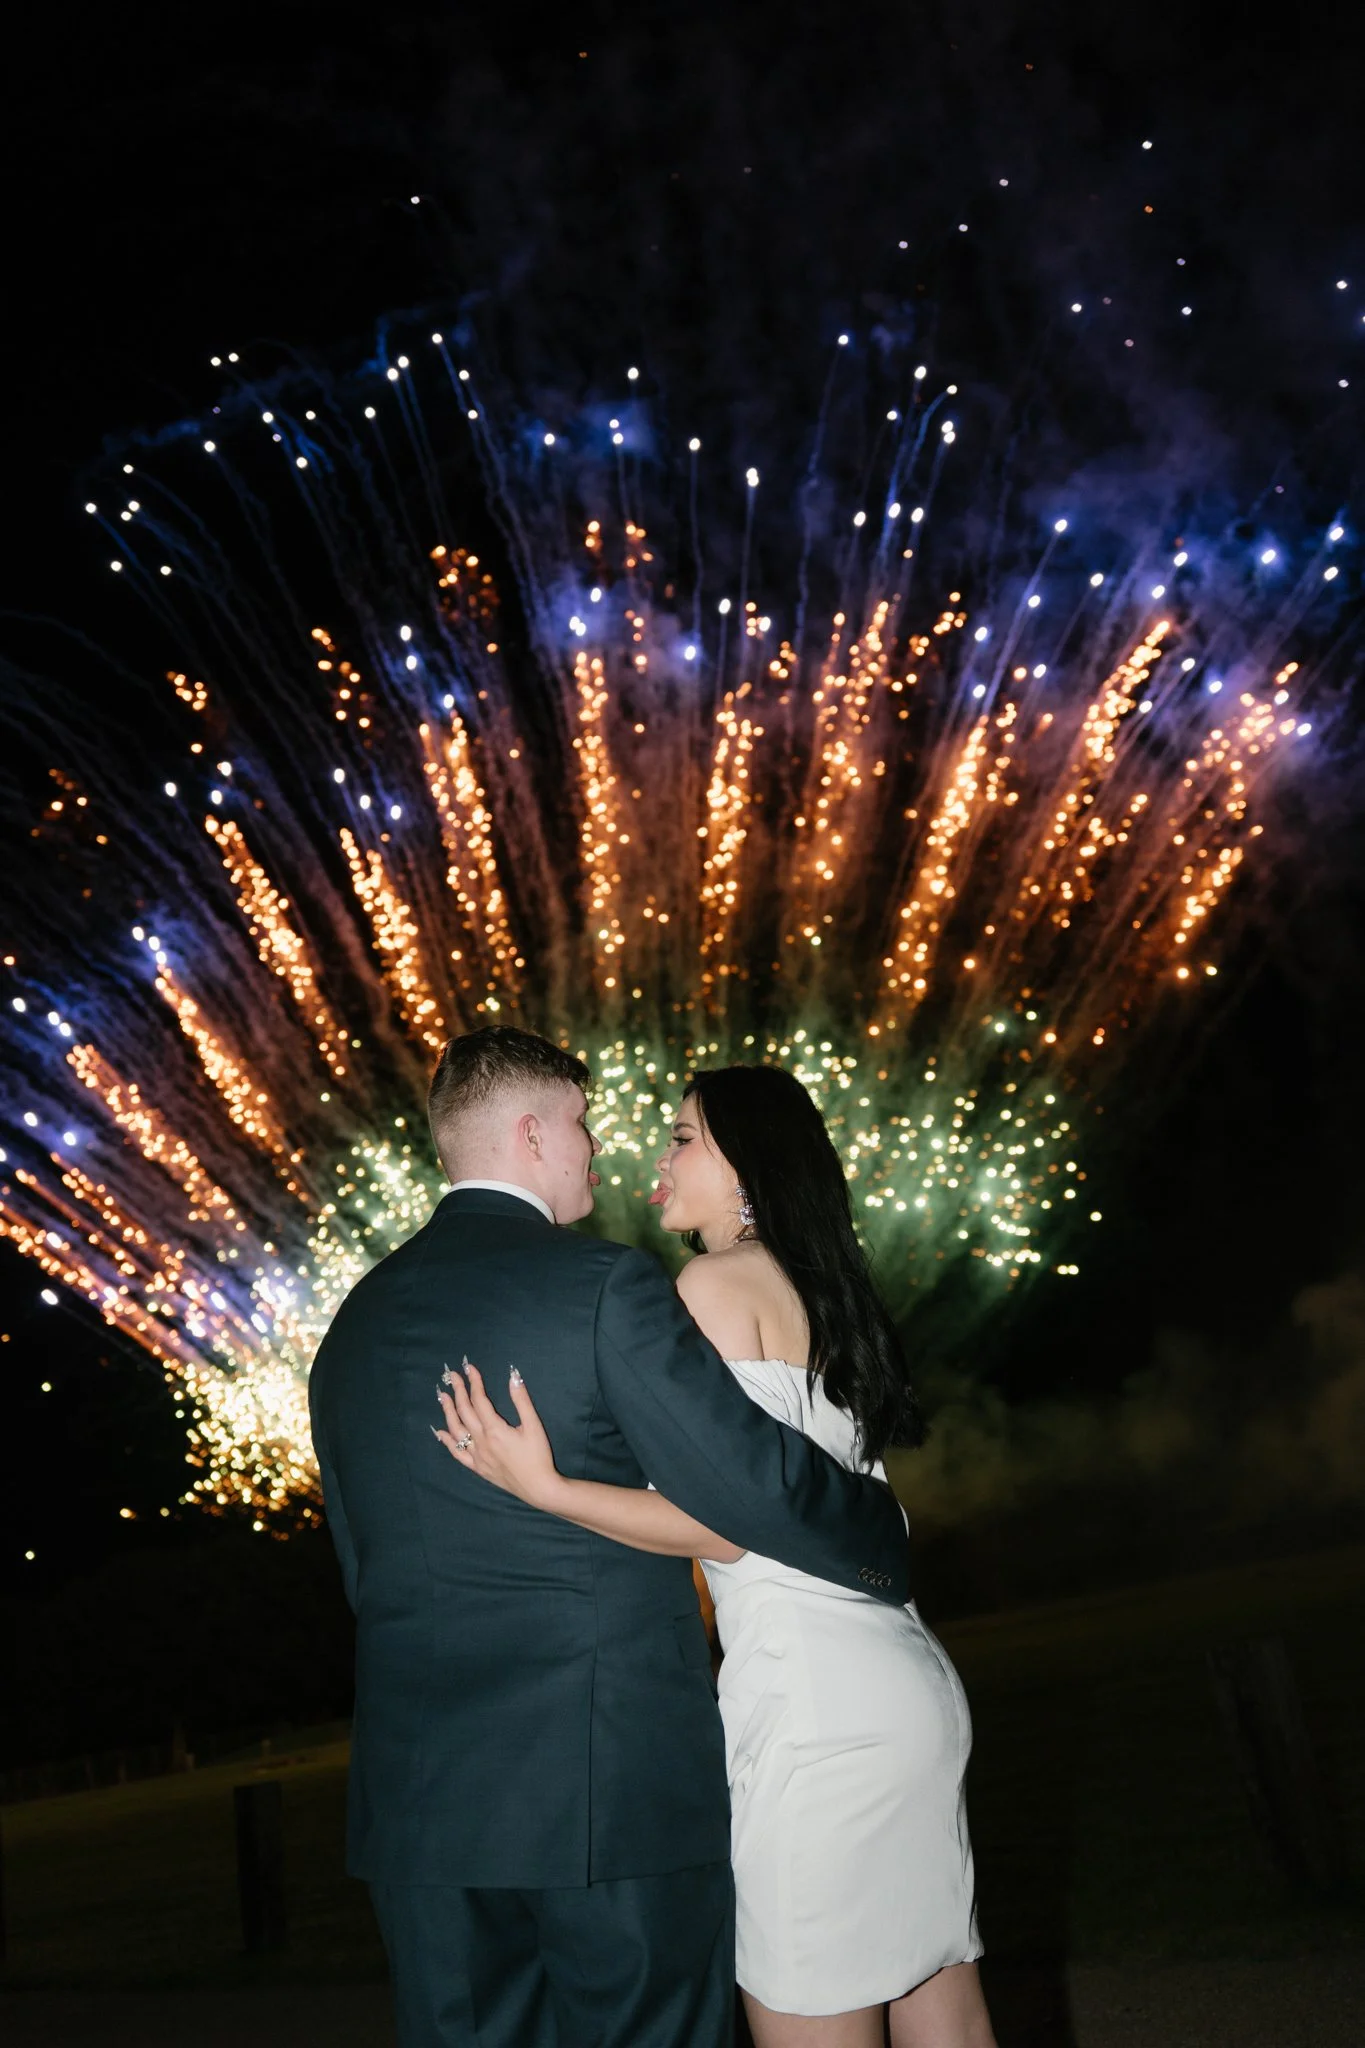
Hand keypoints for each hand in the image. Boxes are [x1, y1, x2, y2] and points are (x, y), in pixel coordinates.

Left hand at [434, 1359, 563, 1510]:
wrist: (538, 1487)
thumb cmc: (538, 1456)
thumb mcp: (534, 1426)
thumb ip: (522, 1401)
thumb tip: (513, 1377)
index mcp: (495, 1429)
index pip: (479, 1400)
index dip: (474, 1383)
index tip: (469, 1368)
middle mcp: (481, 1441)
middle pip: (465, 1412)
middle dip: (459, 1392)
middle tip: (453, 1376)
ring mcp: (477, 1456)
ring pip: (457, 1431)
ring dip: (448, 1412)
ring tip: (443, 1397)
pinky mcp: (478, 1468)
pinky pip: (458, 1454)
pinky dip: (448, 1442)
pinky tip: (441, 1433)